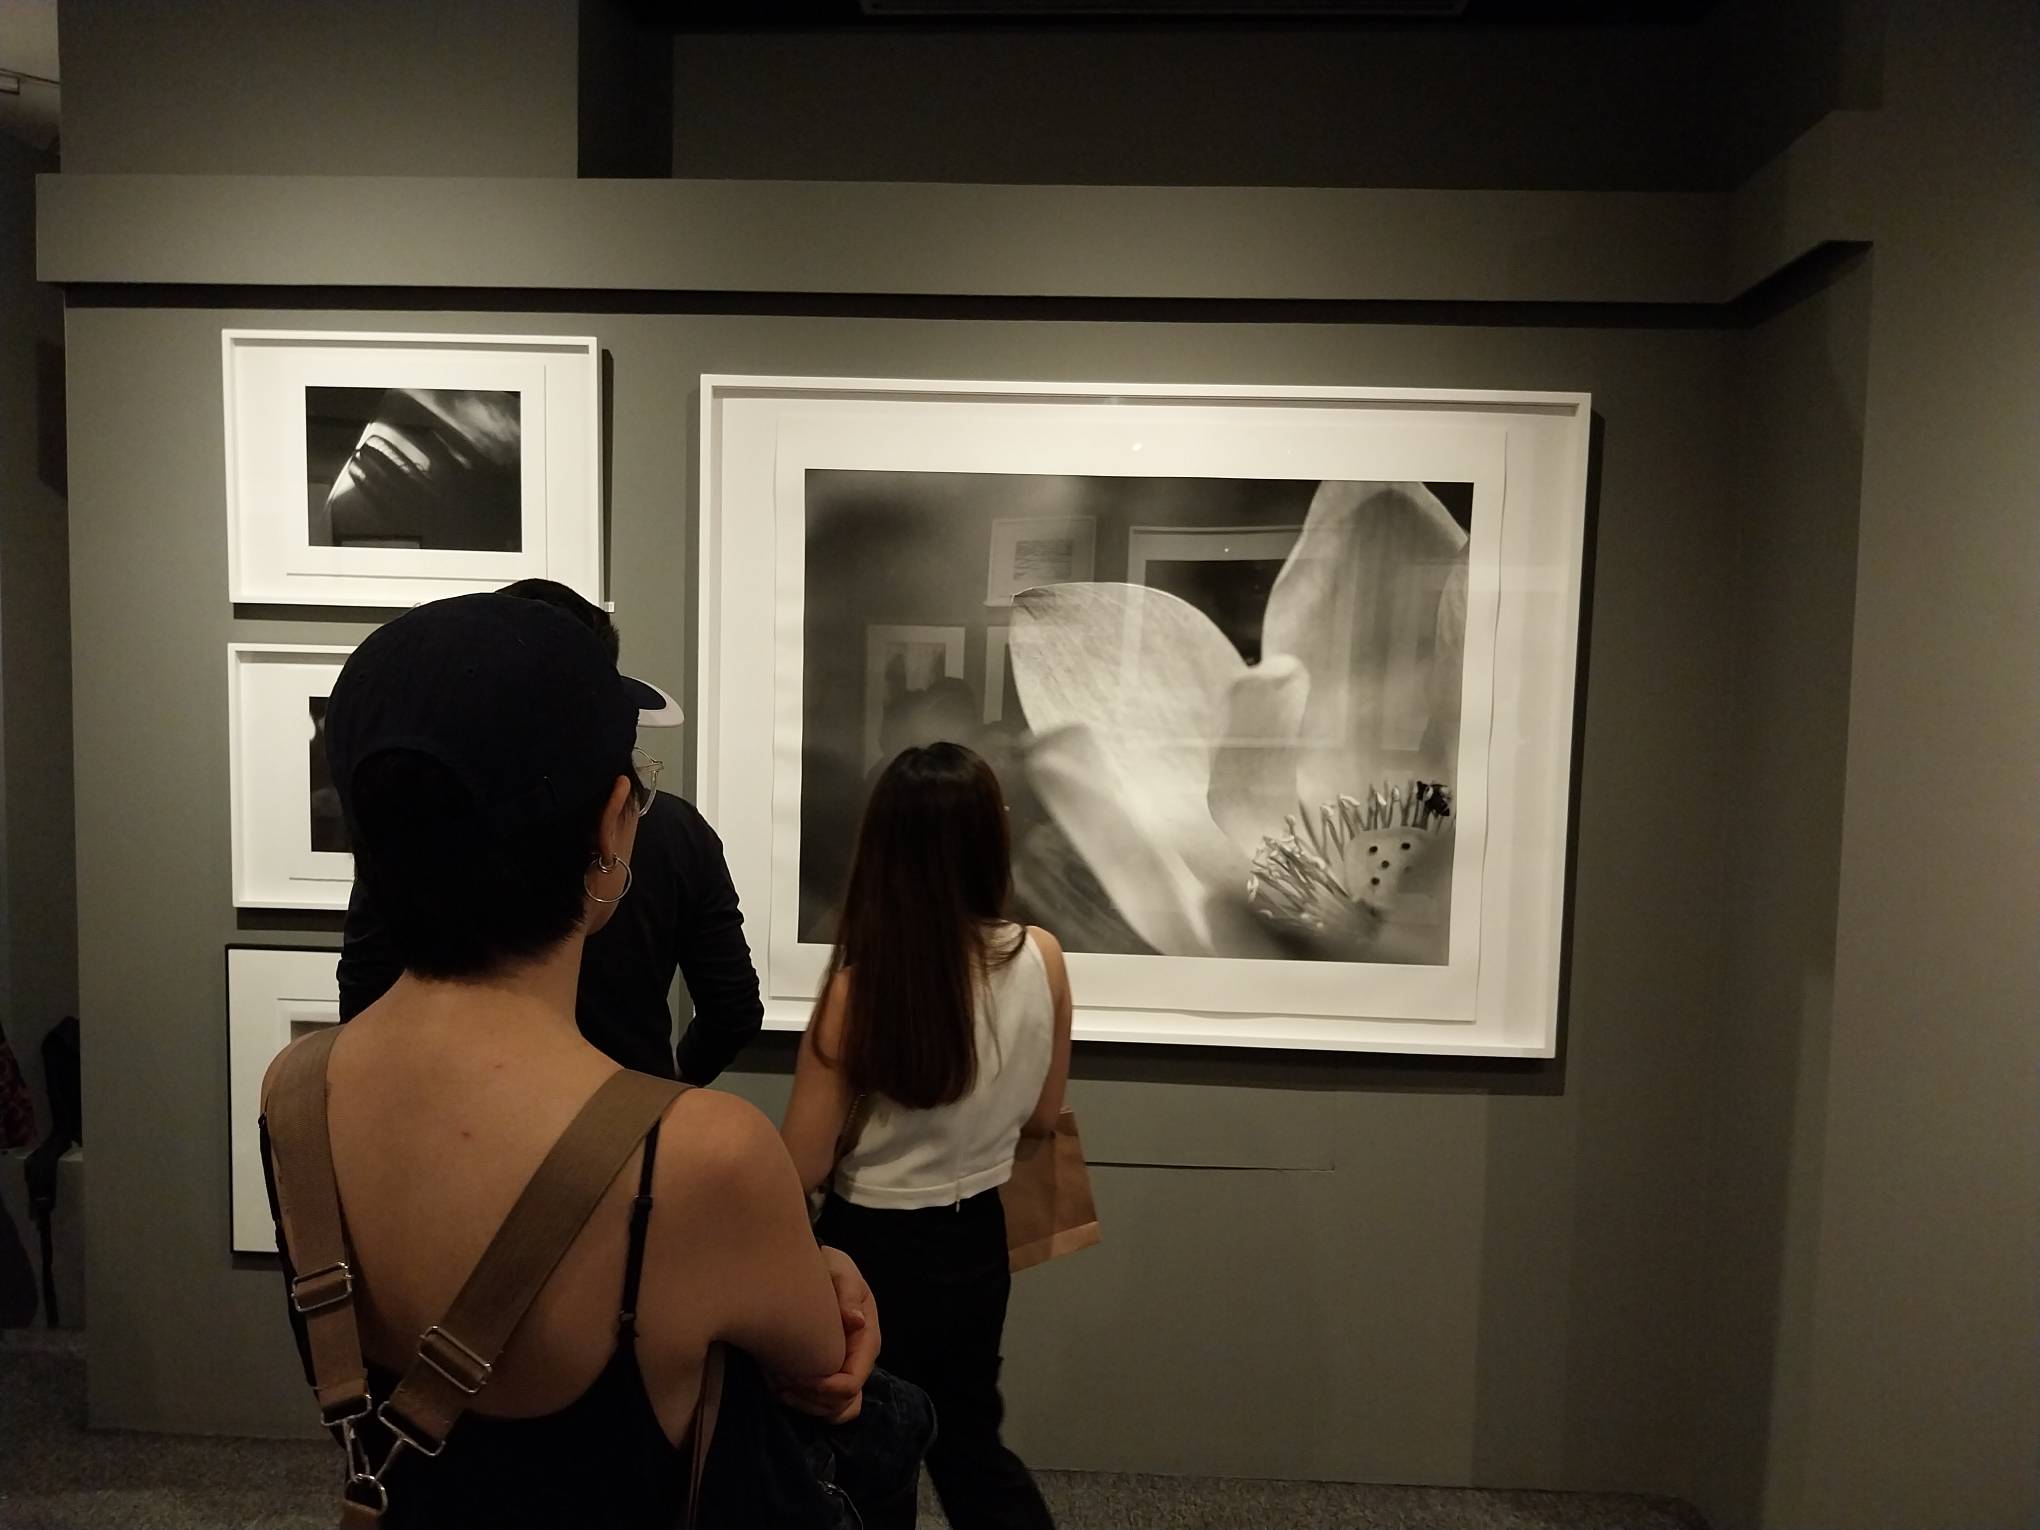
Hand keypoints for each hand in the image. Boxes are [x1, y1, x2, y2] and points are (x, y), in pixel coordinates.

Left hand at [772, 1247, 879, 1424]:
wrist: (820, 1269)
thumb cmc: (832, 1270)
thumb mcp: (841, 1274)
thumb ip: (847, 1295)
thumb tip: (855, 1321)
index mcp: (867, 1341)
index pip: (852, 1383)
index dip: (825, 1388)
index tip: (796, 1377)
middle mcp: (859, 1362)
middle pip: (842, 1404)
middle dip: (810, 1399)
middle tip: (780, 1381)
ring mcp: (846, 1371)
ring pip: (833, 1411)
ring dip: (806, 1406)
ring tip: (779, 1386)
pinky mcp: (831, 1376)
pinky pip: (824, 1407)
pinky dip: (805, 1405)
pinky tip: (782, 1388)